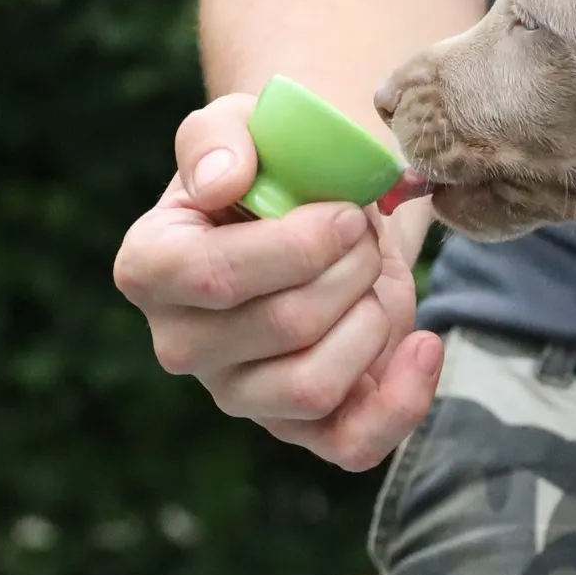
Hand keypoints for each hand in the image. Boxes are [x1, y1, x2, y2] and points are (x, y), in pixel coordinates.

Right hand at [113, 93, 442, 470]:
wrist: (328, 218)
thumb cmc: (276, 172)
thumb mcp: (246, 129)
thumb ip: (219, 138)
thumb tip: (221, 182)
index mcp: (152, 268)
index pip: (212, 275)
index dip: (298, 246)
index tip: (348, 214)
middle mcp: (183, 343)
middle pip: (285, 325)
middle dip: (353, 270)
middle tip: (366, 236)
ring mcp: (242, 395)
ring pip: (316, 386)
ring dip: (374, 321)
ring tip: (375, 281)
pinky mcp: (303, 429)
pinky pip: (353, 444)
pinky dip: (404, 398)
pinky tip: (423, 343)